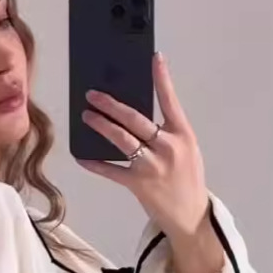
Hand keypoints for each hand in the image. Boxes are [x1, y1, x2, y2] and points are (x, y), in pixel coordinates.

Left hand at [78, 53, 209, 242]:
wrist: (190, 214)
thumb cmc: (187, 178)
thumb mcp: (185, 149)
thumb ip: (166, 132)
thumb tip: (134, 114)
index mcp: (182, 135)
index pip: (170, 101)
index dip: (162, 78)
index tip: (154, 58)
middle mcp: (167, 148)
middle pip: (135, 119)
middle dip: (111, 105)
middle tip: (93, 94)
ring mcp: (152, 166)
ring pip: (121, 140)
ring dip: (101, 125)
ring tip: (86, 116)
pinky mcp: (138, 184)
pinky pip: (111, 171)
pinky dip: (95, 163)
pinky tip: (81, 156)